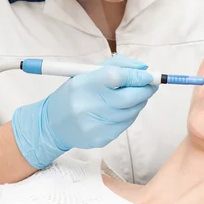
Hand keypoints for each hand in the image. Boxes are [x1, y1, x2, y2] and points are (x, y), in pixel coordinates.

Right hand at [12, 55, 158, 168]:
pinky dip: (129, 115)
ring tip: (136, 96)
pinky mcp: (100, 138)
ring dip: (139, 102)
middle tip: (151, 85)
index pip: (117, 77)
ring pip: (131, 112)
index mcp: (83, 84)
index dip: (136, 76)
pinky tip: (123, 109)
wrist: (52, 124)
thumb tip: (142, 68)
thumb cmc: (73, 94)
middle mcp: (88, 105)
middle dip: (145, 90)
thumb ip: (115, 65)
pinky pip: (125, 125)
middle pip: (129, 98)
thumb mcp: (86, 73)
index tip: (148, 75)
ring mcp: (95, 124)